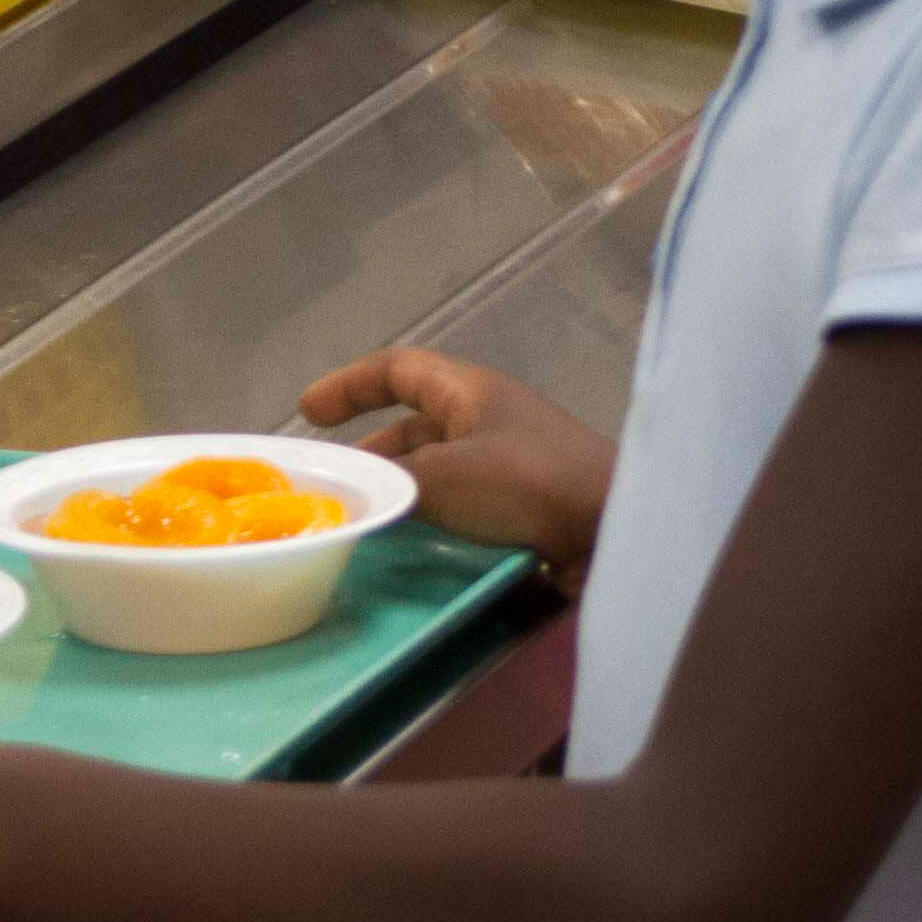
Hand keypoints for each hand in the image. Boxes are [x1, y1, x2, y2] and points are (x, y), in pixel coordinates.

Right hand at [303, 347, 616, 572]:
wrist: (613, 529)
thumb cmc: (528, 483)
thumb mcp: (445, 476)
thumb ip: (394, 485)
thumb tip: (359, 499)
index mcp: (471, 392)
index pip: (399, 369)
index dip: (350, 385)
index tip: (308, 412)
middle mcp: (490, 421)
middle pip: (415, 425)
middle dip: (370, 452)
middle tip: (331, 486)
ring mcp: (510, 465)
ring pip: (437, 471)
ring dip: (399, 493)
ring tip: (362, 523)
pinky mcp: (526, 509)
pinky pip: (463, 508)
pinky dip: (432, 523)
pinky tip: (410, 552)